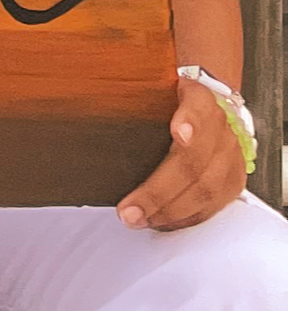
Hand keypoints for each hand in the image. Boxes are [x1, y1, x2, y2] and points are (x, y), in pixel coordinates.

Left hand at [119, 78, 247, 232]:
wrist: (202, 108)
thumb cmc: (168, 102)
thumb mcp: (152, 88)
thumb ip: (126, 93)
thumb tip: (78, 99)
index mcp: (198, 97)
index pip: (199, 107)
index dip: (191, 122)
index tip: (179, 134)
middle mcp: (219, 126)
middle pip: (195, 162)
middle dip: (159, 191)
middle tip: (129, 209)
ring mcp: (229, 155)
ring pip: (206, 189)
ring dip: (169, 211)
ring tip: (138, 219)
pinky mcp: (232, 180)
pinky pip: (213, 206)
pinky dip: (184, 218)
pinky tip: (160, 222)